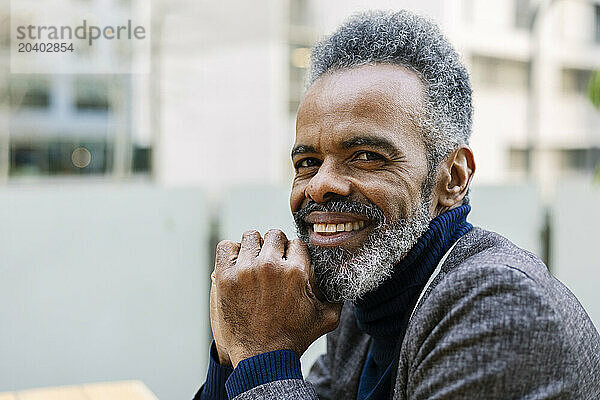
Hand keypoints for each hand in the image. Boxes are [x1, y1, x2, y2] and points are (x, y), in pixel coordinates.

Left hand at [212, 229, 340, 367]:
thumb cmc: (293, 339)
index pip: (296, 243)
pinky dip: (231, 253)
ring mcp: (244, 270)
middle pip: (274, 235)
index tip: (289, 265)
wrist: (260, 360)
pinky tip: (238, 265)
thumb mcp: (326, 318)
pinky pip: (226, 247)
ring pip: (250, 237)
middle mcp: (270, 266)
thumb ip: (338, 296)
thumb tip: (343, 280)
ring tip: (254, 265)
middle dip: (276, 248)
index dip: (294, 254)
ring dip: (254, 249)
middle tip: (272, 266)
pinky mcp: (224, 277)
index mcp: (296, 272)